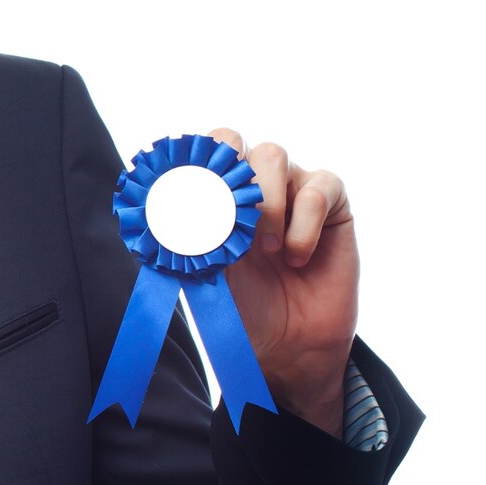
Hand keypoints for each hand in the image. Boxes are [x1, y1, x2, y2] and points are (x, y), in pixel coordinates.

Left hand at [211, 128, 358, 436]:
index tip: (185, 194)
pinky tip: (296, 257)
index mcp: (212, 196)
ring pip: (273, 154)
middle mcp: (249, 183)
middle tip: (227, 219)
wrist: (286, 346)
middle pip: (232, 138)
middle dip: (224, 172)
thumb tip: (154, 213)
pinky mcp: (331, 204)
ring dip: (264, 201)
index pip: (196, 152)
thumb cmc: (241, 307)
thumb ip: (183, 239)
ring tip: (265, 250)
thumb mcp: (201, 273)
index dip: (189, 162)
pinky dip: (304, 222)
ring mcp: (290, 188)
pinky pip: (319, 187)